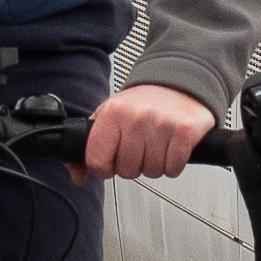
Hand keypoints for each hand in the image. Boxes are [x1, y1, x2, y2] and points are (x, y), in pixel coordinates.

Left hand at [83, 83, 217, 182]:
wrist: (177, 84)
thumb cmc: (142, 103)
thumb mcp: (109, 117)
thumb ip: (90, 146)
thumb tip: (77, 176)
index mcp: (113, 113)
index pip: (97, 161)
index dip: (105, 167)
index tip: (112, 160)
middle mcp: (136, 117)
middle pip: (126, 170)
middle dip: (134, 165)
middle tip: (140, 147)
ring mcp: (161, 124)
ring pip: (151, 172)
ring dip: (155, 164)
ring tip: (156, 144)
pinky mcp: (183, 131)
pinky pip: (172, 168)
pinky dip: (173, 164)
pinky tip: (170, 146)